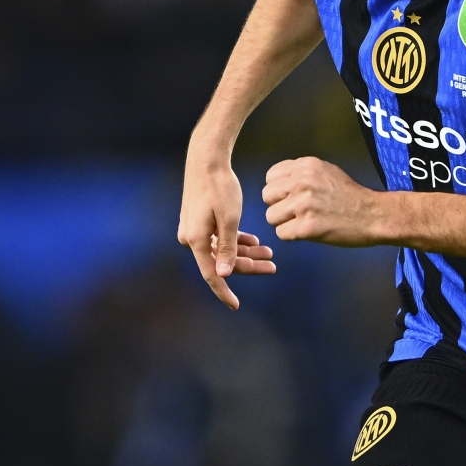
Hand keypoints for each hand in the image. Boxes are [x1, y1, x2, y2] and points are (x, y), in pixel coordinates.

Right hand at [177, 156, 275, 309]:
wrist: (206, 159)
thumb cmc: (219, 187)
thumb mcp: (229, 218)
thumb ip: (228, 248)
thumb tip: (224, 275)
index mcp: (196, 241)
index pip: (212, 275)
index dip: (224, 292)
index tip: (236, 306)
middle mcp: (191, 239)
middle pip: (222, 262)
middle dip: (248, 266)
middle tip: (273, 266)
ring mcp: (195, 230)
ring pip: (223, 250)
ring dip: (245, 253)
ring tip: (269, 253)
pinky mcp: (200, 222)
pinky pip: (219, 239)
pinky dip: (236, 241)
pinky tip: (254, 242)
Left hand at [262, 157, 383, 244]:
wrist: (373, 215)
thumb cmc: (351, 196)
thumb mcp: (326, 171)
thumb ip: (302, 173)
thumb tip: (279, 183)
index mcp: (306, 166)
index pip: (270, 177)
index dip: (278, 190)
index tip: (290, 198)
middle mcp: (302, 182)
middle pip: (267, 196)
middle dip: (278, 206)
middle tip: (295, 213)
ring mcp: (304, 205)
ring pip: (271, 217)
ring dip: (284, 223)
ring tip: (301, 223)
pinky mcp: (307, 227)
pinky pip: (281, 233)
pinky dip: (291, 236)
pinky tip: (307, 232)